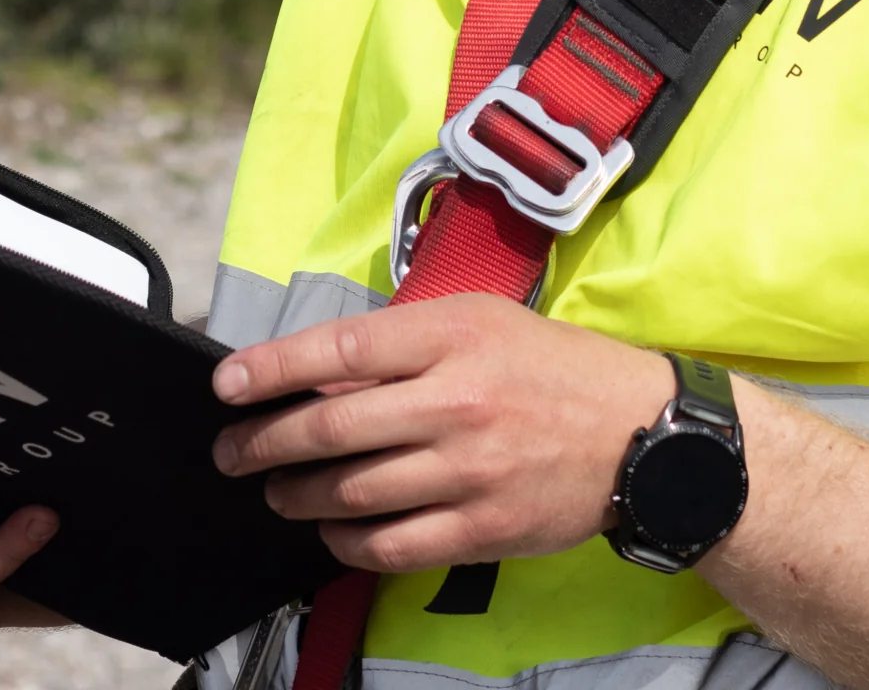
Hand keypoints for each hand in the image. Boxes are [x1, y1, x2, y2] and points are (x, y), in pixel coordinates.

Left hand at [209, 293, 671, 573]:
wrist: (641, 434)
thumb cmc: (551, 368)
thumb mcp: (478, 323)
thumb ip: (402, 343)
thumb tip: (318, 371)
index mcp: (451, 337)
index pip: (337, 349)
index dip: (270, 368)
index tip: (226, 384)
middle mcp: (456, 403)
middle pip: (330, 428)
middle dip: (262, 443)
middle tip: (231, 451)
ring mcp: (469, 471)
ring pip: (352, 492)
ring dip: (297, 495)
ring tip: (274, 490)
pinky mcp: (483, 529)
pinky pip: (392, 546)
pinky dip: (347, 542)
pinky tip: (331, 529)